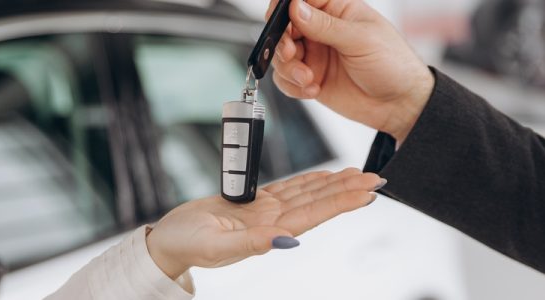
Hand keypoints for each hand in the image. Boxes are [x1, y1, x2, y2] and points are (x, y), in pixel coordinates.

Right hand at [146, 168, 383, 278]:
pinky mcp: (254, 203)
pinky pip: (287, 188)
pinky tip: (324, 176)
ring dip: (333, 184)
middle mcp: (272, 223)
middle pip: (317, 202)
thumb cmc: (186, 245)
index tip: (365, 194)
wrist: (169, 242)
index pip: (312, 216)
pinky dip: (308, 181)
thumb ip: (250, 243)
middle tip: (375, 178)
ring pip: (307, 193)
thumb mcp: (214, 246)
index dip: (340, 203)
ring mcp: (265, 213)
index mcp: (267, 233)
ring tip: (358, 174)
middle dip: (346, 190)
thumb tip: (284, 240)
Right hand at [268, 0, 434, 142]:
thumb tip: (296, 8)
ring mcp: (315, 54)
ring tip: (307, 78)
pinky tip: (313, 88)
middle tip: (292, 52)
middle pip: (284, 27)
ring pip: (281, 55)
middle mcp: (322, 30)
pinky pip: (286, 79)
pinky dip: (293, 86)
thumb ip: (325, 25)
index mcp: (337, 9)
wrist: (400, 104)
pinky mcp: (310, 78)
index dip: (284, 6)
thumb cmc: (393, 64)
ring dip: (288, 67)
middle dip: (282, 41)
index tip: (280, 20)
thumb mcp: (360, 39)